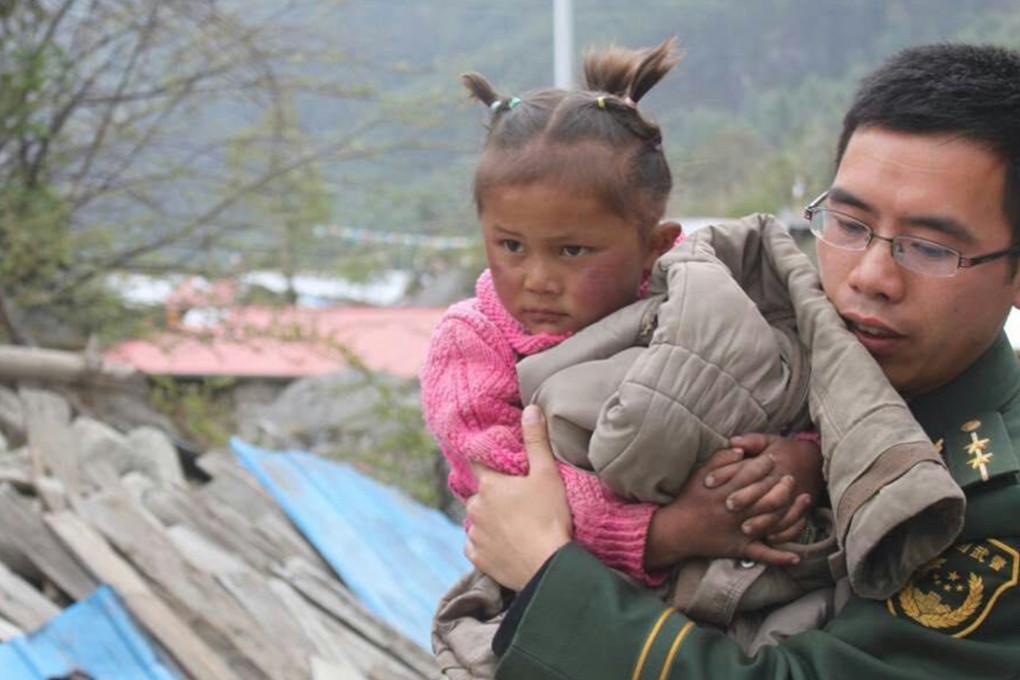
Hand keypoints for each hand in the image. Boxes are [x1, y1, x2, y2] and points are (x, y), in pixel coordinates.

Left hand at [464, 405, 571, 590]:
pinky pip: (477, 546)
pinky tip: (505, 544)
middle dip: (494, 494)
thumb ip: (536, 441)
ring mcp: (474, 534)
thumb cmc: (549, 517)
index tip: (495, 461)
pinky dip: (487, 543)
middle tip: (518, 500)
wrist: (548, 567)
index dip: (487, 459)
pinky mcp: (478, 558)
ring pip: (478, 520)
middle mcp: (475, 507)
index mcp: (489, 485)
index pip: (478, 462)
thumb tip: (531, 409)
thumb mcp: (547, 474)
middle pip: (481, 493)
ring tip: (515, 524)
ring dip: (490, 519)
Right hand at [645, 447, 806, 568]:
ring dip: (790, 512)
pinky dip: (780, 557)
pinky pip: (763, 554)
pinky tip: (797, 556)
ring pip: (771, 521)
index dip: (765, 465)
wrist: (676, 531)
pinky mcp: (740, 548)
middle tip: (791, 476)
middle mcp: (735, 511)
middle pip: (766, 496)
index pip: (751, 475)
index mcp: (725, 491)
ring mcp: (740, 531)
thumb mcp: (699, 474)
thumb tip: (740, 449)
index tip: (773, 457)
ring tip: (803, 499)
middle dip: (782, 485)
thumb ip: (719, 459)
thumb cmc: (688, 499)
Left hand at [728, 433, 821, 541]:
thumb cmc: (786, 451)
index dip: (727, 475)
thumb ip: (751, 441)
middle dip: (746, 500)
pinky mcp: (803, 511)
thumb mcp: (769, 441)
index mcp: (773, 464)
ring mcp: (795, 499)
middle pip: (764, 493)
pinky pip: (795, 526)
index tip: (709, 482)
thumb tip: (732, 441)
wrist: (816, 461)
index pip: (748, 470)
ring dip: (763, 523)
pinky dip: (784, 534)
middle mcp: (783, 482)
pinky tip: (769, 539)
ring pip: (779, 514)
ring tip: (745, 529)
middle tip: (728, 507)